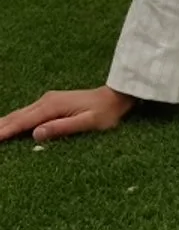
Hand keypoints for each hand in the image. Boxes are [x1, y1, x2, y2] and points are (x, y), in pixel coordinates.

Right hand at [0, 87, 134, 142]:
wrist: (116, 96)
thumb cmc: (105, 113)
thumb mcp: (87, 123)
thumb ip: (62, 128)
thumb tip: (36, 133)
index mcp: (53, 106)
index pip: (23, 122)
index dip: (5, 131)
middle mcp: (47, 101)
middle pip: (17, 116)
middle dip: (0, 127)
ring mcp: (48, 101)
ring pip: (20, 114)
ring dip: (4, 124)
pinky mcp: (50, 104)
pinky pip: (26, 114)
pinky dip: (13, 121)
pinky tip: (6, 127)